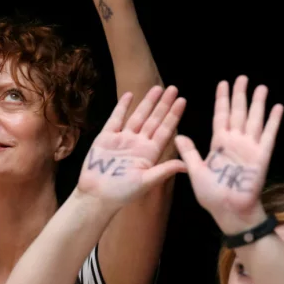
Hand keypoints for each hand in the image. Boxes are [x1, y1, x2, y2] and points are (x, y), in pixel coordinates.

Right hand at [76, 86, 185, 208]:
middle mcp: (138, 143)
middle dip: (164, 104)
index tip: (182, 101)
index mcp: (150, 153)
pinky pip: (116, 118)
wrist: (97, 196)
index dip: (174, 115)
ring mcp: (123, 139)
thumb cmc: (122, 193)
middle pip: (154, 120)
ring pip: (138, 116)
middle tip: (173, 88)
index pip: (165, 130)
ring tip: (158, 88)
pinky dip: (122, 106)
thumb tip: (187, 165)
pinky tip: (130, 95)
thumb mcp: (146, 182)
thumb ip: (164, 170)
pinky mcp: (106, 137)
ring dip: (147, 102)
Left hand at [175, 76, 283, 234]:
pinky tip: (277, 107)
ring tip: (261, 87)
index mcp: (219, 143)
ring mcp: (250, 147)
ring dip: (258, 103)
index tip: (223, 83)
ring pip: (254, 119)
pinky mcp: (262, 156)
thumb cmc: (212, 195)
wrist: (229, 211)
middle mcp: (235, 142)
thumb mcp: (196, 171)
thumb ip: (190, 152)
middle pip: (238, 112)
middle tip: (242, 77)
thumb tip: (179, 135)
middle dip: (240, 95)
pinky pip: (268, 135)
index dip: (222, 99)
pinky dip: (273, 121)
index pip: (221, 115)